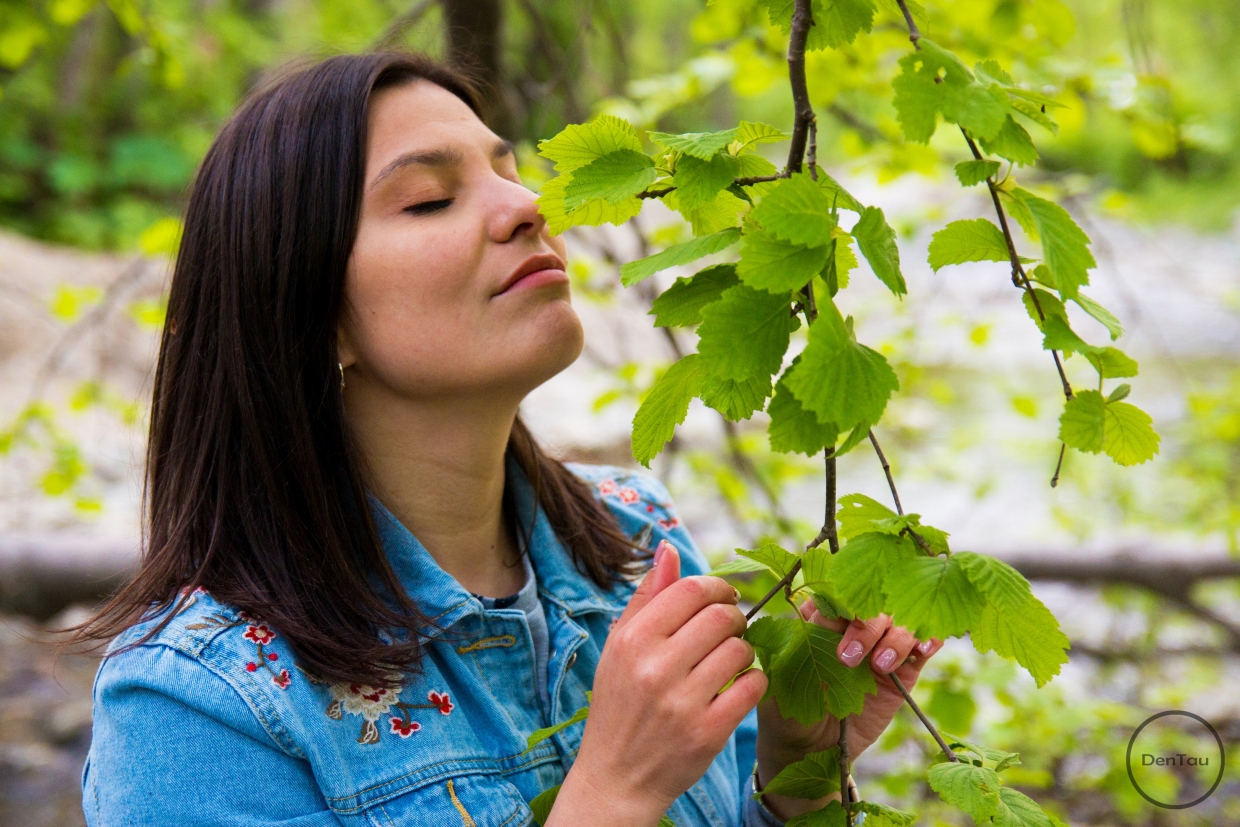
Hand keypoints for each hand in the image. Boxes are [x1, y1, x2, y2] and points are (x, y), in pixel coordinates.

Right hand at [549, 540, 767, 826]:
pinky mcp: (708, 732)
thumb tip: (669, 547)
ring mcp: (683, 702)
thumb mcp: (619, 647)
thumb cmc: (619, 703)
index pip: (692, 590)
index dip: (717, 588)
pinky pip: (753, 686)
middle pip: (722, 616)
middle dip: (734, 617)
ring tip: (731, 659)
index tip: (723, 599)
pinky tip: (739, 685)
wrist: (617, 777)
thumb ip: (647, 596)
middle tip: (730, 630)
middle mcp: (655, 667)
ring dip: (744, 649)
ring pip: (741, 649)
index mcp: (633, 640)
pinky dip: (754, 680)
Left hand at [754, 600, 943, 819]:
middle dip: (864, 627)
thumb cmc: (787, 707)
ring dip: (895, 638)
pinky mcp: (904, 668)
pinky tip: (921, 651)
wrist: (809, 748)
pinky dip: (928, 640)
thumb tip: (821, 603)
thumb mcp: (785, 673)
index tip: (834, 622)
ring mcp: (881, 644)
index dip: (841, 601)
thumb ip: (803, 638)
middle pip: (874, 603)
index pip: (837, 591)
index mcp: (819, 615)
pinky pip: (924, 645)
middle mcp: (853, 623)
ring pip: (901, 620)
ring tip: (879, 667)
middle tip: (847, 659)